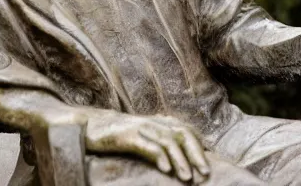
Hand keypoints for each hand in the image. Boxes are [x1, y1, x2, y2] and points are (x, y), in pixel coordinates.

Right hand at [85, 111, 209, 182]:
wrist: (92, 125)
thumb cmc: (122, 135)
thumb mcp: (146, 136)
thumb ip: (162, 142)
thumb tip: (181, 160)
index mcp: (162, 122)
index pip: (188, 132)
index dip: (200, 148)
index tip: (208, 166)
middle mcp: (156, 122)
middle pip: (183, 135)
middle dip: (196, 154)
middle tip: (206, 173)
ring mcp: (142, 127)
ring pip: (168, 142)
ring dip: (180, 160)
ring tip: (188, 177)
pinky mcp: (128, 135)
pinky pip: (147, 145)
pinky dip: (159, 157)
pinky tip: (166, 170)